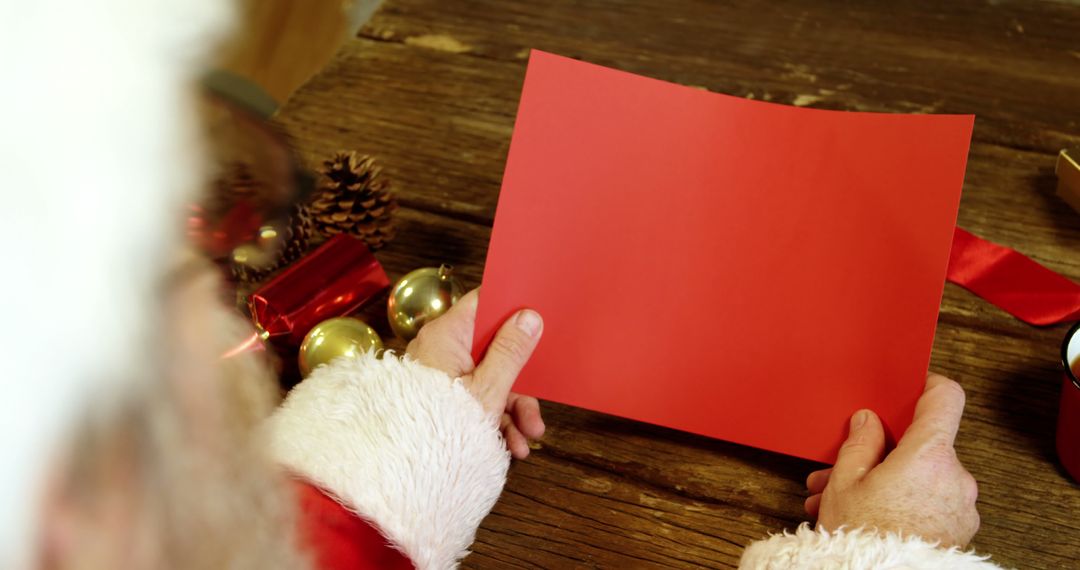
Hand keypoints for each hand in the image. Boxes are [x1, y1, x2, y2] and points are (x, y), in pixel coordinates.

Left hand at [406, 289, 545, 458]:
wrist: (407, 475)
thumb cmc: (441, 428)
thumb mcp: (488, 389)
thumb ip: (511, 351)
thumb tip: (528, 317)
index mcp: (446, 335)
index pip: (482, 304)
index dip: (510, 307)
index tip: (536, 314)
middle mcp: (440, 351)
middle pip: (492, 350)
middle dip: (519, 381)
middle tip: (539, 398)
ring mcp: (440, 377)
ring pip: (487, 381)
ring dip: (512, 409)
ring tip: (529, 436)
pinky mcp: (441, 402)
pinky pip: (474, 401)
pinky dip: (494, 421)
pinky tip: (512, 445)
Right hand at [804, 373, 979, 547]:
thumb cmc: (865, 537)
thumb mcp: (846, 480)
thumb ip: (860, 443)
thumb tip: (869, 422)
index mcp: (930, 455)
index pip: (945, 398)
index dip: (926, 386)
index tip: (911, 386)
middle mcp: (956, 478)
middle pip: (922, 445)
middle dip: (879, 453)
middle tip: (843, 465)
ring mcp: (961, 507)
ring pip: (921, 477)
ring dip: (883, 481)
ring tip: (838, 500)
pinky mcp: (957, 531)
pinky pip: (929, 503)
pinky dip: (900, 503)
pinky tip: (863, 516)